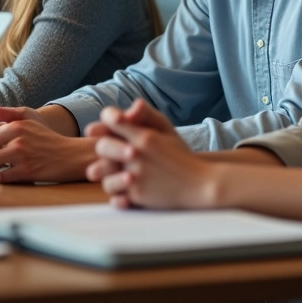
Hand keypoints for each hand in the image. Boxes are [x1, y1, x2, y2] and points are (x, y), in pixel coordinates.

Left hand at [0, 105, 94, 183]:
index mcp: (17, 125)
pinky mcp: (26, 171)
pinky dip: (1, 178)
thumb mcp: (31, 119)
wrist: (69, 156)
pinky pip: (1, 176)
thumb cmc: (47, 138)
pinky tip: (8, 175)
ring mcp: (21, 156)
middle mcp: (18, 139)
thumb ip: (10, 113)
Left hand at [85, 99, 218, 209]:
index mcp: (144, 136)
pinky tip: (120, 190)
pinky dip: (114, 193)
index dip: (108, 119)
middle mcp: (135, 155)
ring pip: (100, 173)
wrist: (200, 185)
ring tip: (114, 170)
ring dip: (103, 170)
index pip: (112, 119)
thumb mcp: (167, 130)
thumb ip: (147, 115)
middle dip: (103, 146)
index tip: (111, 124)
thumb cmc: (180, 155)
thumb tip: (131, 106)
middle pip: (101, 146)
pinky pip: (113, 195)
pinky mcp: (136, 197)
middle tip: (108, 149)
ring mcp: (134, 177)